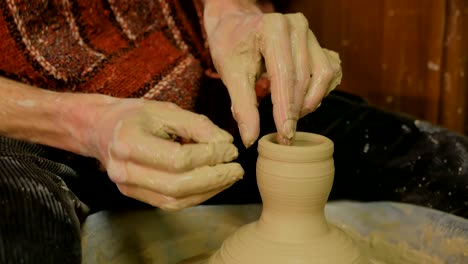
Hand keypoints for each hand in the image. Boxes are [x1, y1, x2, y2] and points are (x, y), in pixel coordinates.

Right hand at [85, 98, 243, 210]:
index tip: (230, 149)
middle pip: (177, 185)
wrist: (101, 129)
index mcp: (128, 142)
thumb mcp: (165, 110)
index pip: (178, 158)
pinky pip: (170, 204)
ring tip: (230, 177)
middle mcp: (123, 170)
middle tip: (237, 169)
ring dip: (208, 191)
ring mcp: (127, 187)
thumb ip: (197, 125)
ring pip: (175, 200)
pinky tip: (213, 185)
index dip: (209, 156)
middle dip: (213, 178)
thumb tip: (226, 144)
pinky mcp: (134, 195)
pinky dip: (196, 196)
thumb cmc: (134, 115)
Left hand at [204, 2, 341, 145]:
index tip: (285, 134)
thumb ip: (242, 106)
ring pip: (322, 74)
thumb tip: (250, 138)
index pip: (284, 75)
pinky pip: (329, 70)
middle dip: (296, 110)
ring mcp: (309, 33)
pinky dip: (320, 90)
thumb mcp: (231, 74)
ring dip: (310, 101)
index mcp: (272, 29)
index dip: (286, 109)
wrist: (237, 25)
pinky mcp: (317, 43)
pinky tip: (303, 100)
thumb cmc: (232, 47)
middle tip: (286, 134)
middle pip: (303, 77)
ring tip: (292, 115)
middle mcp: (295, 26)